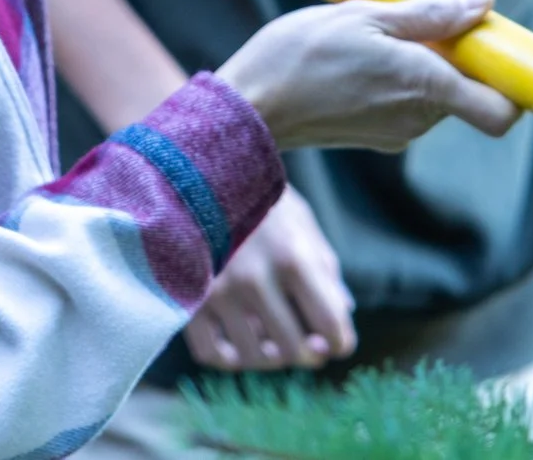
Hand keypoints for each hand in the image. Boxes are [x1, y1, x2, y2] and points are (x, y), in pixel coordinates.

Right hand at [187, 185, 355, 371]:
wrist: (199, 174)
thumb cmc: (261, 200)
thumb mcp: (303, 224)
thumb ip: (324, 270)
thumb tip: (343, 317)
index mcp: (293, 257)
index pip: (329, 323)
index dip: (340, 342)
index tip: (337, 342)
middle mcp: (255, 278)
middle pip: (294, 349)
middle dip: (309, 354)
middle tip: (309, 345)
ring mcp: (219, 290)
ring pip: (254, 357)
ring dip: (271, 357)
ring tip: (274, 341)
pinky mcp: (189, 298)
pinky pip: (211, 353)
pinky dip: (230, 358)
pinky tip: (239, 345)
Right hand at [218, 0, 519, 150]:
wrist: (248, 108)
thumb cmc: (301, 55)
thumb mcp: (367, 16)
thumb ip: (432, 15)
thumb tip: (483, 2)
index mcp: (426, 88)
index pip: (503, 112)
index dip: (514, 83)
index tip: (499, 46)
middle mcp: (419, 120)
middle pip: (470, 92)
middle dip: (460, 57)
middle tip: (422, 19)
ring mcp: (398, 134)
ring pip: (438, 95)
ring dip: (425, 64)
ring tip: (377, 35)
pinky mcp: (377, 138)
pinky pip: (410, 104)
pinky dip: (401, 79)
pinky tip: (362, 57)